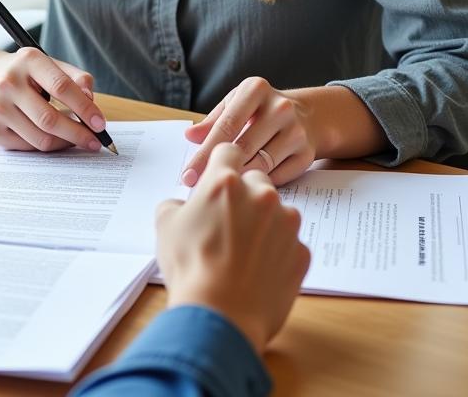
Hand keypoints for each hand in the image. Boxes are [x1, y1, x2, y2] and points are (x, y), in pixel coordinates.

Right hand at [0, 46, 104, 151]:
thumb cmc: (26, 74)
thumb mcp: (50, 64)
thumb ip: (75, 78)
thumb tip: (90, 100)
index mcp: (27, 60)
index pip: (61, 87)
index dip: (85, 107)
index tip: (100, 123)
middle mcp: (8, 83)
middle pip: (50, 119)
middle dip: (78, 134)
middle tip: (95, 141)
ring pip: (41, 139)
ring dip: (65, 143)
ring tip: (76, 139)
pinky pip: (29, 147)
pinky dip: (47, 147)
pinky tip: (55, 139)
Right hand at [156, 143, 309, 352]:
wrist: (221, 316)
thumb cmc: (190, 268)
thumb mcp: (166, 226)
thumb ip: (176, 205)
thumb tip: (183, 207)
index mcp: (225, 182)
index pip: (229, 150)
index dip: (222, 163)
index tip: (219, 176)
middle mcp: (261, 195)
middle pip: (257, 178)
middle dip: (244, 194)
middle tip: (228, 220)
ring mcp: (286, 225)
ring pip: (277, 211)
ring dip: (264, 222)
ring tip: (243, 250)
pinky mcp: (301, 253)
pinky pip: (289, 242)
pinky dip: (276, 251)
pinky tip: (257, 269)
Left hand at [182, 77, 315, 186]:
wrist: (309, 115)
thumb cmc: (261, 109)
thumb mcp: (236, 103)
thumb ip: (213, 120)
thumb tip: (190, 136)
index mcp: (256, 89)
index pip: (226, 126)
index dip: (205, 152)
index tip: (188, 173)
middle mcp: (279, 108)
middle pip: (243, 147)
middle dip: (218, 169)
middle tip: (196, 186)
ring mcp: (296, 131)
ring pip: (261, 165)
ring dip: (239, 179)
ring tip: (219, 190)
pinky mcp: (307, 153)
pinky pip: (278, 176)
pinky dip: (259, 184)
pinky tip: (246, 189)